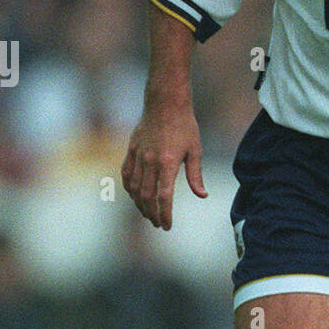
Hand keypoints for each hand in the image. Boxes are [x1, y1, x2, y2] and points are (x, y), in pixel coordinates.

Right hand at [121, 101, 207, 229]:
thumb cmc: (184, 126)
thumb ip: (196, 175)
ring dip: (139, 204)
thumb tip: (202, 195)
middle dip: (152, 214)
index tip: (167, 225)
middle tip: (158, 224)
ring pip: (134, 188)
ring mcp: (138, 155)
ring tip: (147, 213)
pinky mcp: (131, 149)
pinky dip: (129, 189)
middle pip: (147, 196)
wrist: (165, 102)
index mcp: (168, 163)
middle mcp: (150, 161)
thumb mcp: (195, 150)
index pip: (164, 197)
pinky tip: (134, 196)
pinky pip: (126, 174)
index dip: (165, 214)